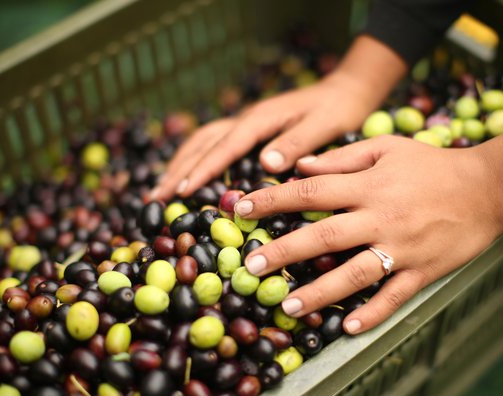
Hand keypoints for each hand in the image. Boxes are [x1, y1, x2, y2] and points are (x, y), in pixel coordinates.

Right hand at [150, 36, 407, 199]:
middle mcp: (247, 119)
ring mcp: (246, 123)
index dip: (203, 169)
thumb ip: (297, 142)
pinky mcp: (249, 130)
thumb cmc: (338, 111)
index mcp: (261, 119)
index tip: (182, 191)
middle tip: (156, 198)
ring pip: (202, 141)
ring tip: (160, 190)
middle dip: (178, 170)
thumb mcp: (325, 126)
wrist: (345, 92)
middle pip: (202, 143)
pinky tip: (187, 174)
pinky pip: (213, 143)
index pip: (225, 146)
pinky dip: (195, 159)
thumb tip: (266, 163)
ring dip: (180, 164)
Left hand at [233, 124, 502, 333]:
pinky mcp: (423, 271)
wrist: (488, 188)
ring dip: (320, 292)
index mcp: (369, 185)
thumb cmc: (431, 165)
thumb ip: (342, 158)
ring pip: (355, 273)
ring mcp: (403, 247)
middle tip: (251, 267)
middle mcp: (381, 217)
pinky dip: (372, 313)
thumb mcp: (386, 148)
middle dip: (284, 251)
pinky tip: (347, 327)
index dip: (273, 199)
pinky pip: (394, 296)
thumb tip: (299, 165)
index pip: (312, 191)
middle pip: (325, 235)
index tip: (240, 206)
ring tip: (288, 306)